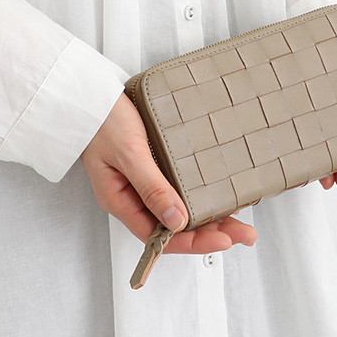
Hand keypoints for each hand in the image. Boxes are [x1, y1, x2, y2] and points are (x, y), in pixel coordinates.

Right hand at [81, 94, 256, 255]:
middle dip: (210, 232)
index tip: (224, 240)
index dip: (193, 242)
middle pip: (174, 227)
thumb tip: (177, 222)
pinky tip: (219, 193)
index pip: (159, 237)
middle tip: (244, 232)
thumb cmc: (103, 119)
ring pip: (179, 210)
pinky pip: (178, 189)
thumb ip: (152, 187)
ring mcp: (143, 183)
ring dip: (209, 216)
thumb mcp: (129, 153)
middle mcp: (133, 197)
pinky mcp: (152, 166)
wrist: (91, 94)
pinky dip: (200, 194)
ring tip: (240, 219)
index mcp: (121, 201)